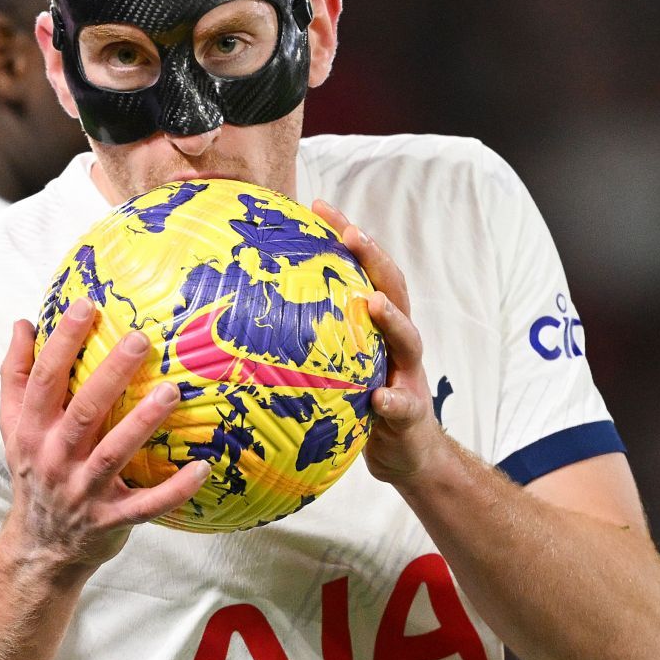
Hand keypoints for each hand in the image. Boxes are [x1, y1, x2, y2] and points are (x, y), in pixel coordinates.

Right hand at [0, 298, 210, 577]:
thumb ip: (17, 376)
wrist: (41, 547)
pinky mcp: (111, 519)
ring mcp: (83, 490)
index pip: (45, 379)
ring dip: (142, 422)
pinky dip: (174, 489)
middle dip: (110, 374)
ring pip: (113, 453)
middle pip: (83, 410)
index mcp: (33, 430)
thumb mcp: (14, 427)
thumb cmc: (35, 473)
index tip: (86, 306)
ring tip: (171, 391)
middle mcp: (55, 458)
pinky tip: (201, 467)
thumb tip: (22, 324)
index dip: (63, 342)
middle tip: (140, 339)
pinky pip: (147, 504)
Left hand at [313, 200, 450, 483]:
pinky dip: (393, 399)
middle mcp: (399, 343)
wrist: (408, 454)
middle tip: (352, 233)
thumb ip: (310, 340)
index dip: (347, 236)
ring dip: (392, 320)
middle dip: (375, 259)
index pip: (366, 271)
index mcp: (379, 326)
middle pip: (394, 289)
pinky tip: (380, 397)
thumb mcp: (336, 367)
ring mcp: (409, 375)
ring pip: (409, 340)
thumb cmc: (361, 404)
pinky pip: (404, 406)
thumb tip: (248, 313)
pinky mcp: (412, 415)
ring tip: (374, 303)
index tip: (319, 205)